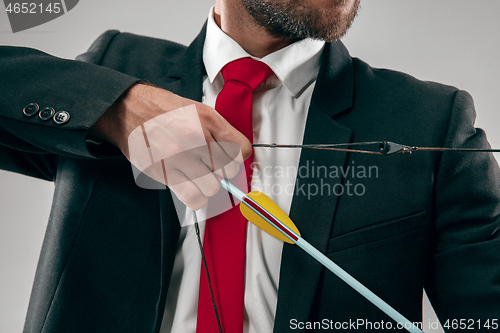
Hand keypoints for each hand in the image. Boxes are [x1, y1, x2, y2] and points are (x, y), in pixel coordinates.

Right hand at [91, 83, 251, 209]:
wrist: (128, 109)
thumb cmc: (162, 110)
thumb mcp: (197, 110)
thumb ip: (219, 131)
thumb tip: (236, 155)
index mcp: (207, 120)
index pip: (242, 150)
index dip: (237, 157)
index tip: (230, 158)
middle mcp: (195, 138)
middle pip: (229, 171)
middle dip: (222, 171)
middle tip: (211, 166)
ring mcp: (179, 156)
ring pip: (212, 187)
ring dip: (208, 185)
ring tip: (198, 175)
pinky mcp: (164, 172)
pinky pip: (193, 197)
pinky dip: (196, 198)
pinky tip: (191, 187)